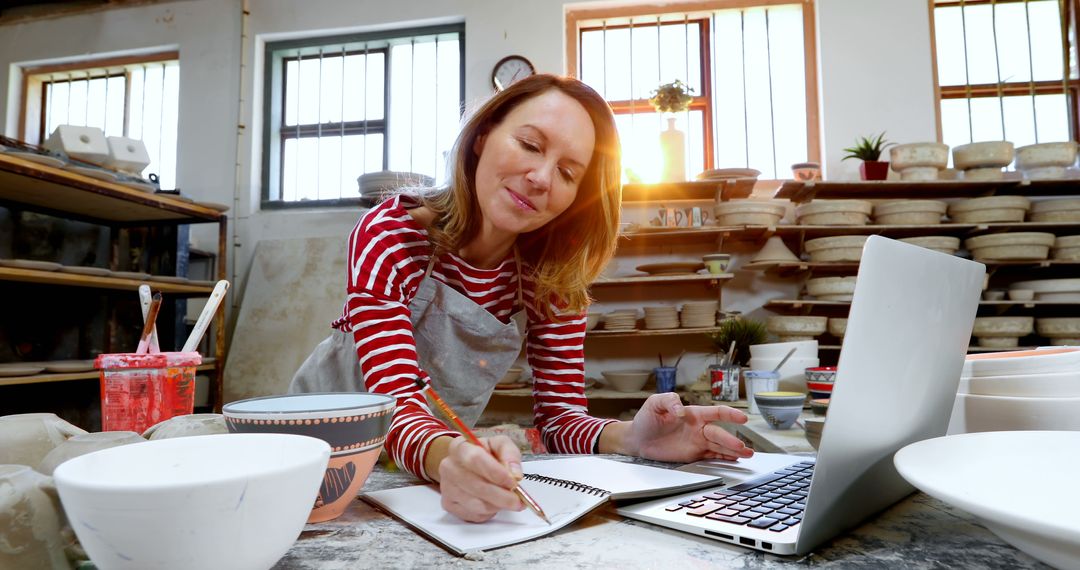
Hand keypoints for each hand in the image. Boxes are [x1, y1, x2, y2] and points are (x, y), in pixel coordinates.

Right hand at [437, 435, 524, 522]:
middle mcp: (449, 467)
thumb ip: (510, 454)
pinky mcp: (449, 505)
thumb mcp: (500, 445)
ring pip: (476, 504)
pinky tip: (494, 503)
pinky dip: (489, 512)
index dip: (495, 472)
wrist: (467, 466)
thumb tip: (515, 474)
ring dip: (498, 505)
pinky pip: (474, 515)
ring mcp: (446, 487)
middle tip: (518, 500)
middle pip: (476, 485)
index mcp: (460, 447)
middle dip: (501, 496)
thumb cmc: (486, 455)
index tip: (512, 481)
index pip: (475, 459)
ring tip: (509, 501)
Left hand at [625, 393, 753, 462]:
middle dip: (731, 440)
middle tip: (741, 447)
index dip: (730, 415)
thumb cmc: (647, 418)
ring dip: (733, 450)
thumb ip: (668, 401)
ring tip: (748, 454)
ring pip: (719, 446)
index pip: (715, 413)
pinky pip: (712, 456)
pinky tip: (734, 460)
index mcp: (693, 414)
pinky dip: (723, 459)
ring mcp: (697, 442)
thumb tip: (680, 410)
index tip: (742, 418)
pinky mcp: (693, 454)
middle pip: (719, 434)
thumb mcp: (655, 403)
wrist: (638, 439)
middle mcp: (699, 428)